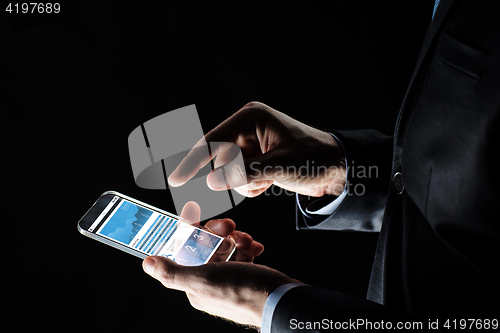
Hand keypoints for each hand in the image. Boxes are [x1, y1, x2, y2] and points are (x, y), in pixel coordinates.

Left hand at [142, 201, 295, 327]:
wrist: (282, 300)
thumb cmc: (245, 293)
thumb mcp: (203, 280)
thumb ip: (173, 272)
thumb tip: (148, 263)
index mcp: (196, 283)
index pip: (185, 250)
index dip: (188, 230)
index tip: (192, 211)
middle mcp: (211, 281)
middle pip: (207, 245)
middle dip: (218, 232)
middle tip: (228, 226)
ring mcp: (231, 278)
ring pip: (227, 246)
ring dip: (237, 238)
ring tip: (246, 240)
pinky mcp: (248, 274)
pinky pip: (244, 252)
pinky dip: (249, 246)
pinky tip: (255, 248)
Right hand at [168, 101, 345, 196]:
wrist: (338, 168)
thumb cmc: (314, 158)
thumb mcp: (280, 165)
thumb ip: (245, 173)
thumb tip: (211, 182)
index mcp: (250, 118)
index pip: (213, 141)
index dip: (192, 161)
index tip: (175, 180)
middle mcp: (246, 129)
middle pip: (219, 160)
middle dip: (235, 176)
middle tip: (260, 178)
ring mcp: (249, 145)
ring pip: (227, 173)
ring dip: (245, 183)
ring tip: (269, 178)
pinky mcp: (254, 159)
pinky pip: (238, 179)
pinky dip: (251, 186)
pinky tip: (270, 180)